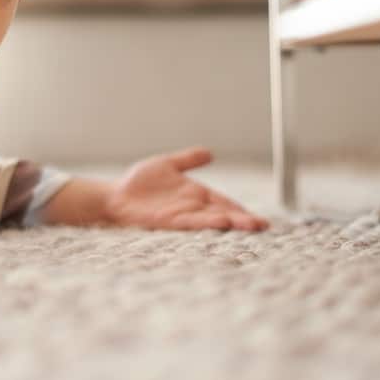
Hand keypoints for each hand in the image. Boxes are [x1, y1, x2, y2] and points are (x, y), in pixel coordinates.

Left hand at [105, 147, 268, 230]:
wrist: (115, 195)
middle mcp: (193, 208)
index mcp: (196, 196)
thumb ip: (188, 160)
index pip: (225, 204)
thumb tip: (209, 153)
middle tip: (264, 226)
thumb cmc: (139, 183)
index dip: (241, 210)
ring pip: (212, 220)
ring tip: (251, 226)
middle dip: (243, 220)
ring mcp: (182, 215)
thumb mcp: (168, 164)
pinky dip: (208, 222)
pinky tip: (223, 222)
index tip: (260, 220)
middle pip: (223, 214)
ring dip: (232, 223)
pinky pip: (192, 222)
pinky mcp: (168, 221)